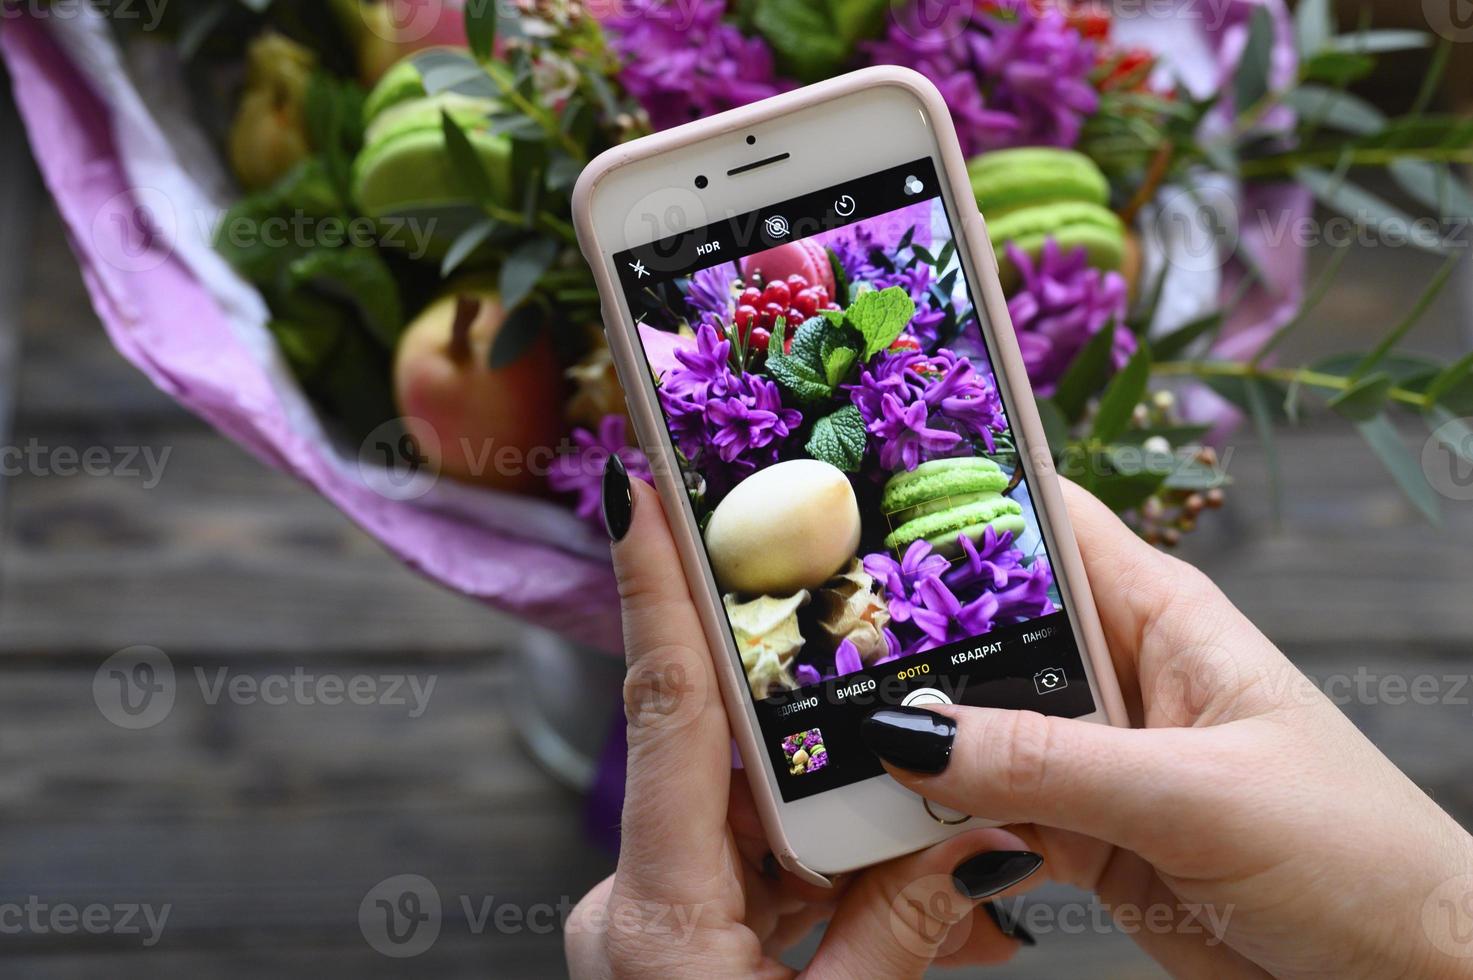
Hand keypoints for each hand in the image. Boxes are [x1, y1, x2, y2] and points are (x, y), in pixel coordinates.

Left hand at [566, 461, 1045, 978]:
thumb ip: (907, 929)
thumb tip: (986, 834)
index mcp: (655, 914)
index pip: (668, 714)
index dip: (657, 591)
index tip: (639, 494)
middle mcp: (640, 900)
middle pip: (742, 774)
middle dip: (842, 750)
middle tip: (922, 706)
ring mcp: (657, 918)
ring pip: (766, 830)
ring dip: (859, 843)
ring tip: (962, 856)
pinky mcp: (680, 940)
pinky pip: (766, 882)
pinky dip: (839, 887)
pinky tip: (920, 910)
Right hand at [860, 481, 1472, 978]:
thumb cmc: (1353, 858)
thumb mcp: (1197, 795)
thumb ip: (1051, 764)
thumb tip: (913, 734)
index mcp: (1157, 614)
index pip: (1041, 521)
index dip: (954, 498)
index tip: (854, 499)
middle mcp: (1112, 671)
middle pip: (982, 627)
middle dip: (902, 631)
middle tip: (806, 637)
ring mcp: (1086, 754)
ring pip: (967, 723)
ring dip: (906, 733)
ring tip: (816, 731)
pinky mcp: (1071, 831)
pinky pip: (976, 807)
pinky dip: (928, 815)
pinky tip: (871, 816)